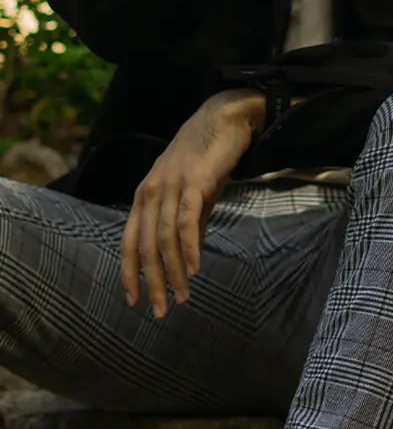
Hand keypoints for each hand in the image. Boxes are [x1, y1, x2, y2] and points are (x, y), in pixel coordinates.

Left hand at [121, 90, 262, 317]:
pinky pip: (187, 220)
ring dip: (173, 272)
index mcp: (145, 195)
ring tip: (183, 296)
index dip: (130, 273)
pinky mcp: (194, 181)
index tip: (134, 301)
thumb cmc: (209, 154)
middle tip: (161, 311)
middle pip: (146, 246)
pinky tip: (195, 268)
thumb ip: (188, 223)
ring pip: (165, 238)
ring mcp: (171, 185)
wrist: (226, 116)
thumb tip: (189, 258)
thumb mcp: (193, 192)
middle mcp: (151, 191)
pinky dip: (188, 247)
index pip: (130, 241)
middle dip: (152, 282)